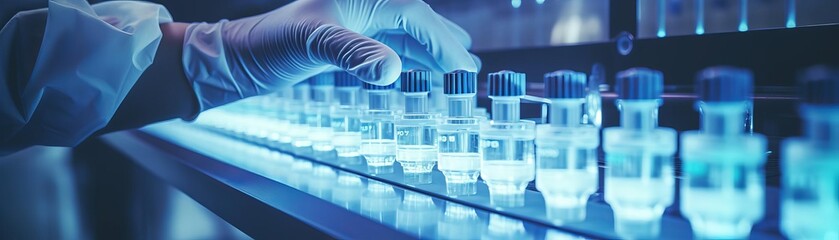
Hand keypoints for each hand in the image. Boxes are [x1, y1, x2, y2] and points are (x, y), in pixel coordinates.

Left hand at [217, 0, 477, 87]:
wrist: (240, 57)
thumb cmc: (272, 44)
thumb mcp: (315, 44)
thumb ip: (354, 53)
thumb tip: (392, 71)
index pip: (417, 16)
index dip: (444, 43)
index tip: (464, 69)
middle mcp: (366, 2)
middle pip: (418, 19)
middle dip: (444, 42)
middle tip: (469, 68)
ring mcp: (357, 18)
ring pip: (406, 30)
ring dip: (431, 49)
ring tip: (456, 66)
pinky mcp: (348, 36)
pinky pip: (389, 42)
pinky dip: (408, 56)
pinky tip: (416, 67)